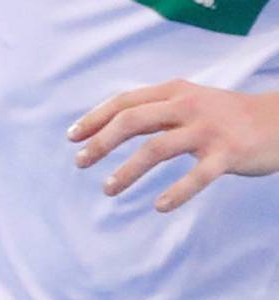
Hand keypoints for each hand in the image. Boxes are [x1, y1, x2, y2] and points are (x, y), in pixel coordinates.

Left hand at [69, 80, 278, 211]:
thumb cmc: (227, 117)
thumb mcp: (191, 103)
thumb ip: (157, 111)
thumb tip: (112, 127)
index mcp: (176, 92)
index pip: (126, 101)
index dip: (95, 118)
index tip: (73, 138)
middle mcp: (188, 106)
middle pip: (133, 121)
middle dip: (101, 142)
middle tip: (80, 163)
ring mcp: (208, 130)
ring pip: (157, 148)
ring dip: (127, 171)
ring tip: (108, 189)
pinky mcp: (228, 154)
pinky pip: (198, 176)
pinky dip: (177, 192)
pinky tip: (159, 206)